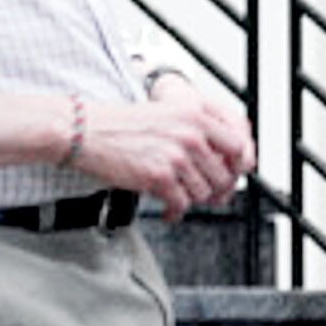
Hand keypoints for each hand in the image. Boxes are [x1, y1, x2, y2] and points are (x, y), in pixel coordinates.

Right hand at [76, 92, 256, 219]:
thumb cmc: (122, 125)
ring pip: (204, 192)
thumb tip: (222, 160)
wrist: (86, 131)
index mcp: (196, 114)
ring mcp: (176, 155)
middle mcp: (191, 133)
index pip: (238, 144)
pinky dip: (176, 212)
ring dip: (193, 200)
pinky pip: (182, 204)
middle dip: (216, 190)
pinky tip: (169, 209)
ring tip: (180, 197)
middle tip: (206, 195)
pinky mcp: (160, 176)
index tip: (235, 174)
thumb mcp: (168, 115)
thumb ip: (198, 130)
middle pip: (224, 174)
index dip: (239, 165)